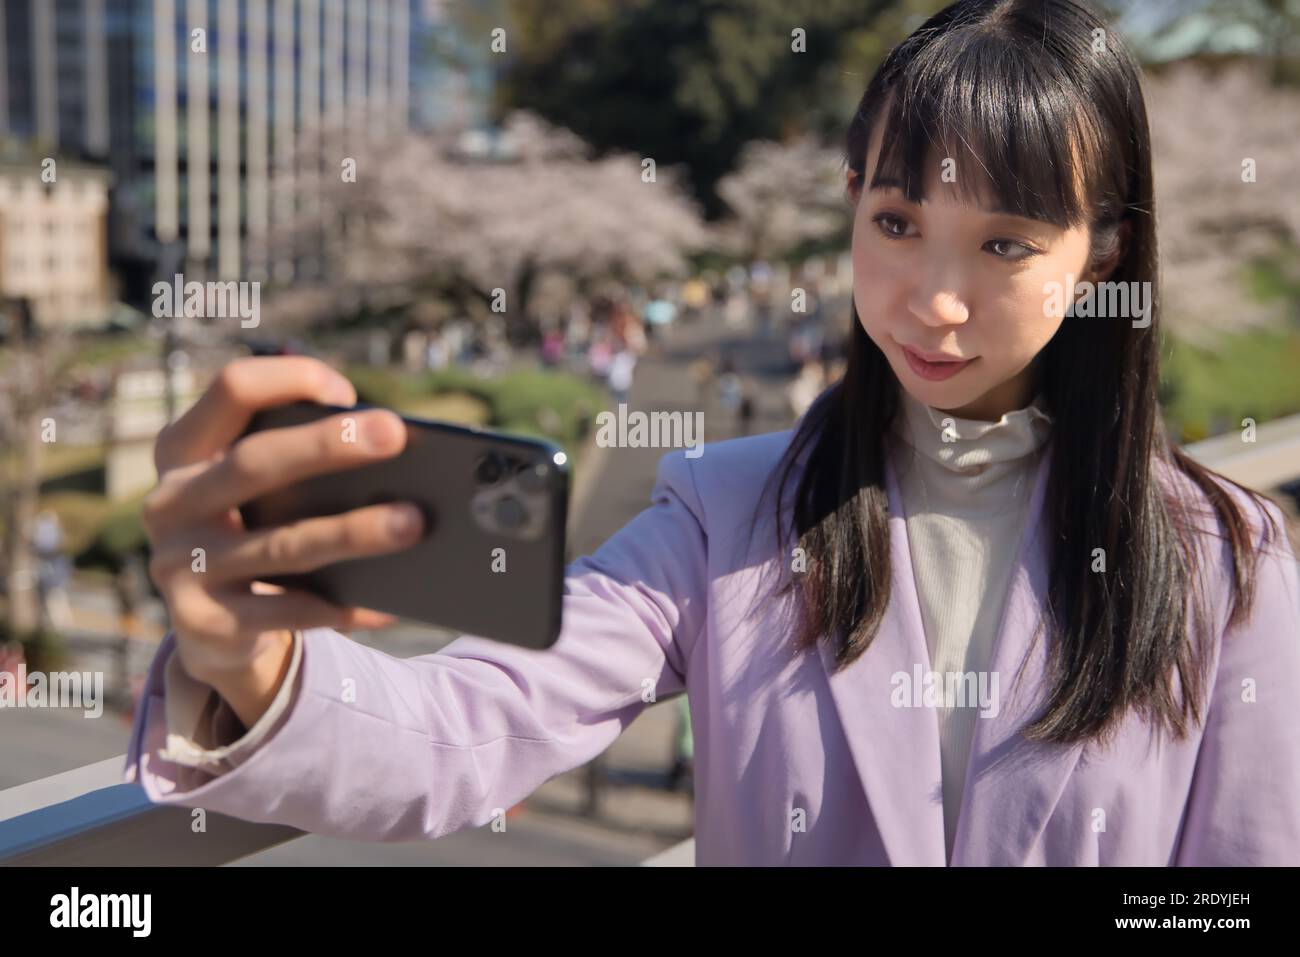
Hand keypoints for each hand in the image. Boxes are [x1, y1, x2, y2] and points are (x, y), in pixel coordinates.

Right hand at [141, 356, 424, 710]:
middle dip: (328, 445)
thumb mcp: (256, 487)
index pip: (232, 390)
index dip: (291, 379)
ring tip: (414, 521)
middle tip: (394, 434)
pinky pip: (289, 612)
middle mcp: (171, 503)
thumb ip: (297, 457)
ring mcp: (180, 566)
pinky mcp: (204, 623)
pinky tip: (390, 605)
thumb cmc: (255, 528)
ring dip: (354, 532)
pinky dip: (344, 607)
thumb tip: (386, 445)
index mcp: (183, 450)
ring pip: (282, 544)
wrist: (210, 627)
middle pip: (254, 463)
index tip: (347, 393)